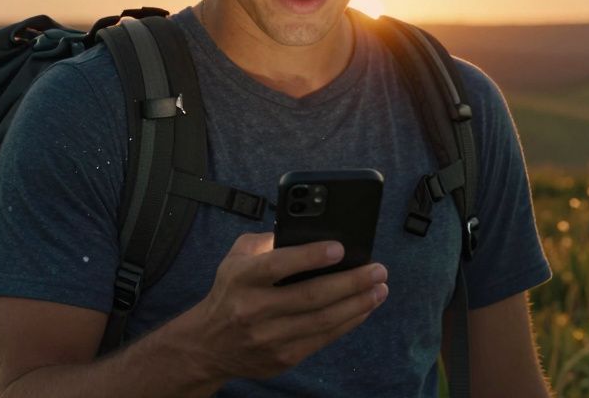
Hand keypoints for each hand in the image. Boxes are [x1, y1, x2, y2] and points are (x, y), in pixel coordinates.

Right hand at [175, 232, 388, 381]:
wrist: (208, 345)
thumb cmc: (230, 292)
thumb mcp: (235, 258)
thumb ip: (266, 241)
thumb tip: (306, 232)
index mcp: (242, 278)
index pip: (278, 265)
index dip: (310, 256)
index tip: (340, 248)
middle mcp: (254, 308)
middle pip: (311, 296)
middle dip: (351, 282)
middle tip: (378, 269)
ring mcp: (269, 337)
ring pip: (323, 320)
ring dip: (358, 303)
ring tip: (379, 288)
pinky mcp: (283, 357)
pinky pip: (323, 338)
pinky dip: (348, 322)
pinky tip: (363, 308)